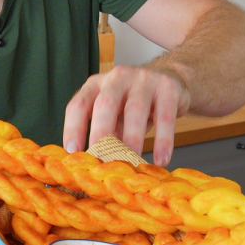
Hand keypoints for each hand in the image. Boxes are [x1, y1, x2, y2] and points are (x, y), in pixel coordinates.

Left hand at [62, 65, 189, 165]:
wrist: (171, 79)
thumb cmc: (134, 103)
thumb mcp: (114, 115)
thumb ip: (104, 134)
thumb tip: (94, 167)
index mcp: (97, 85)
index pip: (79, 105)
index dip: (73, 128)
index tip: (73, 152)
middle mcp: (117, 77)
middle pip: (106, 103)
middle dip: (101, 132)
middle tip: (101, 158)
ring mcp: (144, 79)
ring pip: (136, 109)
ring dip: (133, 139)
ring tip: (132, 163)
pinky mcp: (168, 87)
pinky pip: (165, 116)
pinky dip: (163, 141)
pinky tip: (161, 160)